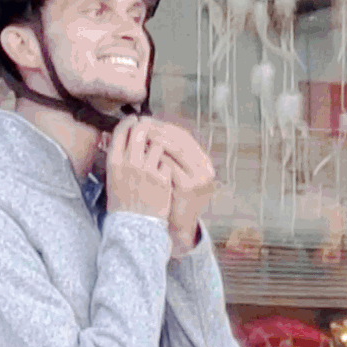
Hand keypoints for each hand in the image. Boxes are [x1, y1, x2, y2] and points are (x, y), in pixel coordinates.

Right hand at [104, 119, 176, 225]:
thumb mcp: (112, 178)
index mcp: (114, 162)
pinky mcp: (163, 180)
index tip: (136, 119)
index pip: (121, 130)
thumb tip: (120, 138)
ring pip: (158, 143)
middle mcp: (130, 163)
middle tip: (152, 128)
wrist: (134, 229)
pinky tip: (166, 172)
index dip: (130, 121)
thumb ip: (118, 158)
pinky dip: (168, 164)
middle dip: (148, 126)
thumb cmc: (122, 205)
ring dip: (161, 144)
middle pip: (141, 130)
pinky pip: (168, 161)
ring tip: (160, 152)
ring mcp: (147, 171)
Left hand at [132, 119, 216, 254]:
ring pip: (176, 149)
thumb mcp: (176, 173)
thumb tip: (152, 127)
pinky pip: (169, 164)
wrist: (177, 226)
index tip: (147, 120)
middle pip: (180, 139)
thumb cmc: (171, 198)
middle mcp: (206, 168)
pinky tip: (142, 151)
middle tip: (141, 122)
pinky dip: (155, 155)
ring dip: (156, 138)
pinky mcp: (189, 187)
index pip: (183, 136)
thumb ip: (170, 154)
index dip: (164, 126)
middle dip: (159, 129)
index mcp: (204, 162)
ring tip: (140, 133)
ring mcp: (199, 178)